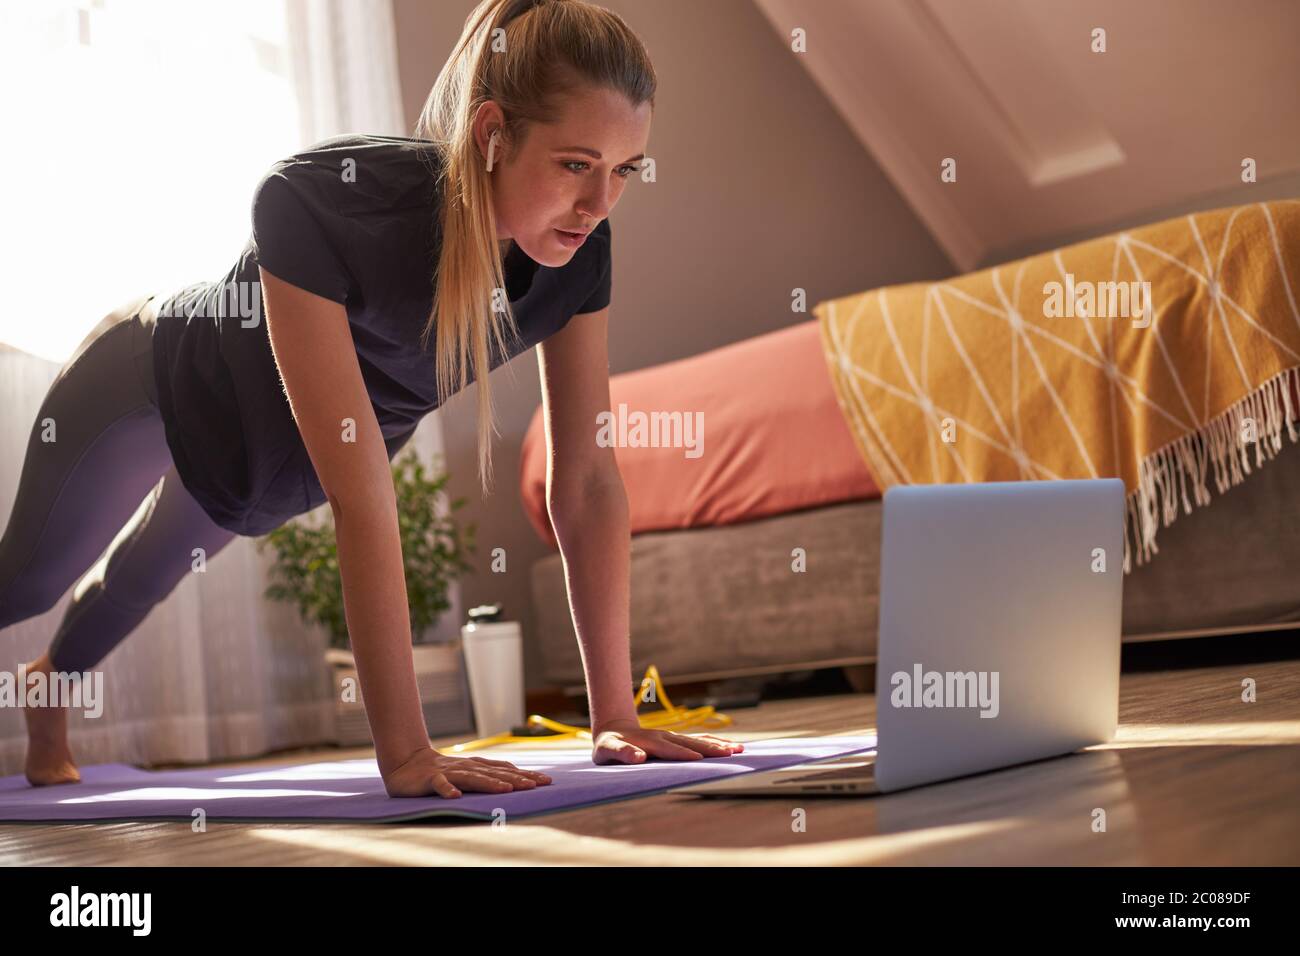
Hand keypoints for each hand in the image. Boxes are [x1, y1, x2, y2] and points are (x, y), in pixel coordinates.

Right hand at [383, 746, 551, 798]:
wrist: (407, 762)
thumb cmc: (442, 770)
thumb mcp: (468, 771)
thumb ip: (489, 774)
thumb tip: (516, 777)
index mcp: (478, 766)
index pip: (506, 769)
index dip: (526, 774)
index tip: (547, 780)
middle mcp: (467, 767)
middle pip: (495, 772)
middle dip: (516, 778)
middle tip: (535, 785)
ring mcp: (449, 772)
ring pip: (472, 777)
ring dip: (488, 783)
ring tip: (505, 789)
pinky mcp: (430, 779)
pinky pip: (439, 784)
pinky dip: (447, 790)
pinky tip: (455, 797)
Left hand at [591, 718, 744, 764]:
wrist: (613, 729)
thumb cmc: (609, 745)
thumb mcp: (607, 750)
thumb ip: (622, 754)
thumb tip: (639, 757)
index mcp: (650, 741)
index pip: (669, 749)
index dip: (683, 753)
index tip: (698, 758)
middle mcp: (665, 737)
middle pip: (691, 743)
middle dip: (711, 748)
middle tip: (731, 753)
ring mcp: (672, 737)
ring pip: (698, 740)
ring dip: (718, 745)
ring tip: (739, 749)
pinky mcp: (676, 740)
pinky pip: (698, 741)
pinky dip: (714, 743)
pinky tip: (729, 747)